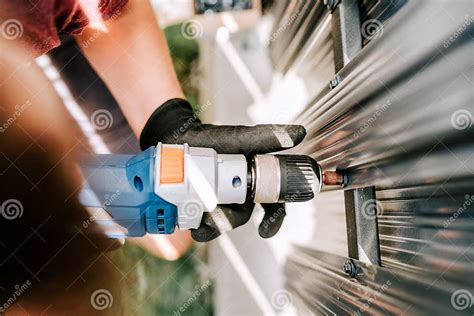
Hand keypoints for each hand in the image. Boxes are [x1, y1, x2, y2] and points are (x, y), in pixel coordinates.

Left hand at [140, 99, 305, 241]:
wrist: (178, 136)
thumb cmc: (212, 137)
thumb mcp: (240, 137)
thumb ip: (268, 137)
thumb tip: (299, 133)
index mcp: (253, 181)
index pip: (271, 204)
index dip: (273, 219)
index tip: (266, 229)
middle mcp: (237, 194)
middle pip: (241, 217)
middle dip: (229, 221)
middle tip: (216, 216)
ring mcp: (217, 201)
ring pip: (220, 223)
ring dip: (211, 226)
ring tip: (199, 219)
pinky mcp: (197, 206)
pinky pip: (200, 223)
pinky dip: (195, 225)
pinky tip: (190, 221)